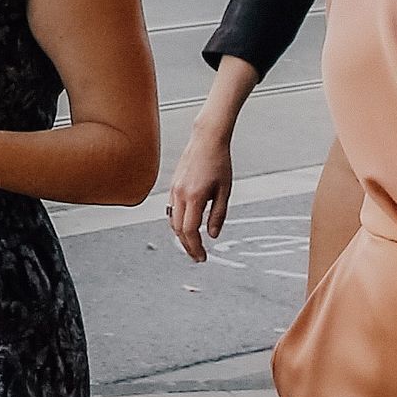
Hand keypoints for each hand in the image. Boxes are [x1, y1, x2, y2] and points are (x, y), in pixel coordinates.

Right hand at [170, 111, 238, 261]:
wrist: (207, 139)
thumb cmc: (219, 161)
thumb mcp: (225, 191)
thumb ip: (218, 214)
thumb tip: (213, 234)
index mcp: (195, 197)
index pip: (191, 231)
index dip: (196, 248)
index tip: (202, 257)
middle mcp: (180, 194)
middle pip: (179, 230)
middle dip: (187, 246)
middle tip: (197, 256)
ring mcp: (174, 190)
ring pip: (173, 221)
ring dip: (181, 235)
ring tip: (193, 244)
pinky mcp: (173, 185)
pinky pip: (172, 210)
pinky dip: (178, 222)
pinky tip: (187, 226)